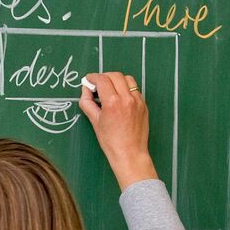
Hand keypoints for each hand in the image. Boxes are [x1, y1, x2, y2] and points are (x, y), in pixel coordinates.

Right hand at [78, 72, 157, 190]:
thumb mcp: (94, 121)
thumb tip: (85, 90)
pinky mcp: (143, 105)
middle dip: (104, 76)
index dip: (93, 77)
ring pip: (127, 79)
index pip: (102, 80)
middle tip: (97, 84)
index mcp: (112, 102)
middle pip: (115, 75)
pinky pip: (135, 89)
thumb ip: (87, 102)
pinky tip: (120, 97)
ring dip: (117, 80)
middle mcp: (126, 99)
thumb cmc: (111, 141)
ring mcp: (137, 101)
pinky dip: (126, 88)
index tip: (89, 80)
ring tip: (110, 89)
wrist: (129, 153)